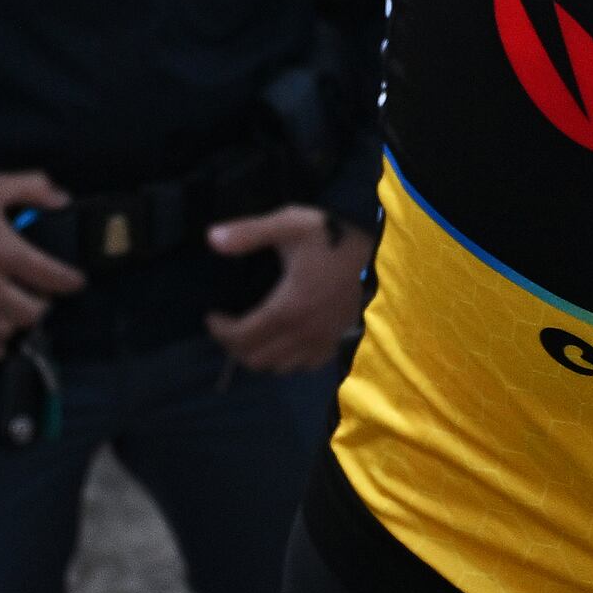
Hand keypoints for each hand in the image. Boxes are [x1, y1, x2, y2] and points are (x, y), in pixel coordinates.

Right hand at [0, 170, 83, 365]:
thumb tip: (62, 199)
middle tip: (41, 293)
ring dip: (15, 324)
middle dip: (43, 305)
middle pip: (30, 312)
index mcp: (3, 251)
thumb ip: (31, 188)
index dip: (70, 281)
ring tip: (17, 310)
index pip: (50, 276)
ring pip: (2, 331)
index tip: (76, 281)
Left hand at [206, 206, 373, 372]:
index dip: (219, 331)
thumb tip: (211, 239)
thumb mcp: (290, 225)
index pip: (241, 337)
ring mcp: (321, 342)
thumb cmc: (332, 238)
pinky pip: (304, 366)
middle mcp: (302, 334)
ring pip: (278, 367)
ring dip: (259, 354)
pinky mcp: (336, 343)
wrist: (380, 254)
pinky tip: (284, 340)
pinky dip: (286, 359)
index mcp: (286, 309)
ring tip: (252, 333)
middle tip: (228, 326)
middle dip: (234, 345)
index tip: (212, 316)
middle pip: (255, 359)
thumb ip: (249, 233)